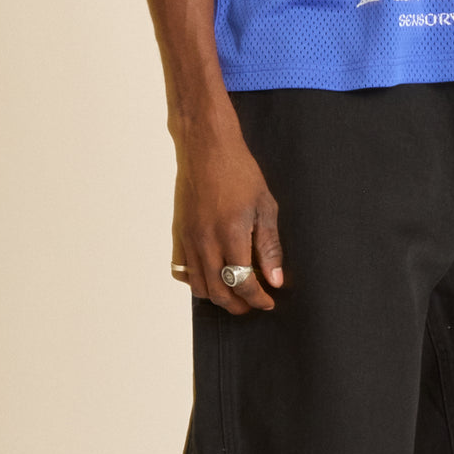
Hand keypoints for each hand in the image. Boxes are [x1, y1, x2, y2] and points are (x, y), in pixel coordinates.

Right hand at [171, 119, 283, 313]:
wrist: (206, 148)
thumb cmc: (239, 172)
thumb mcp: (265, 207)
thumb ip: (269, 247)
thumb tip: (275, 279)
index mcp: (230, 235)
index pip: (243, 283)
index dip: (258, 299)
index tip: (269, 301)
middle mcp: (205, 242)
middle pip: (219, 292)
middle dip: (238, 305)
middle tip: (253, 303)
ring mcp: (188, 239)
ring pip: (198, 286)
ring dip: (217, 296)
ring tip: (234, 292)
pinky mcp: (178, 234)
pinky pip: (181, 270)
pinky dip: (196, 281)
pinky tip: (211, 275)